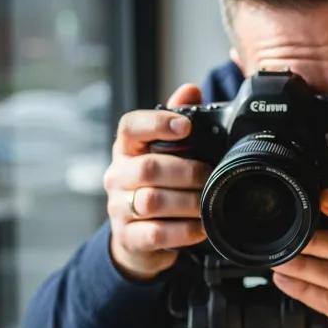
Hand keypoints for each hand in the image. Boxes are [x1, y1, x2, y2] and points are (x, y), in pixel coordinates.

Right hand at [104, 84, 210, 279]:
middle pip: (148, 168)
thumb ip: (178, 120)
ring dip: (188, 202)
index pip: (130, 127)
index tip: (185, 127)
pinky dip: (184, 230)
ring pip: (152, 201)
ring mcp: (119, 208)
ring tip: (208, 202)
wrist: (140, 238)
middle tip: (210, 176)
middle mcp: (117, 176)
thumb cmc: (159, 187)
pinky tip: (200, 227)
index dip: (157, 123)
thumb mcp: (166, 154)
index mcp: (128, 150)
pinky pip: (157, 233)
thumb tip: (191, 89)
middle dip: (187, 172)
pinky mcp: (129, 237)